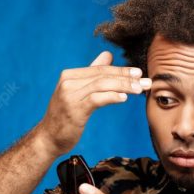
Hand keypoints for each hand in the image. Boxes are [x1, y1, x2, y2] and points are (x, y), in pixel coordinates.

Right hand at [35, 51, 150, 156]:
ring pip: (102, 85)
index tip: (138, 73)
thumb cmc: (65, 117)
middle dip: (126, 77)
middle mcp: (68, 82)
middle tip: (145, 80)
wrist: (48, 139)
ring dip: (124, 86)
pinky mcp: (74, 109)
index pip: (100, 69)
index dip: (121, 70)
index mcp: (70, 75)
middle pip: (103, 75)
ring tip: (139, 89)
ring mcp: (70, 95)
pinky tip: (124, 98)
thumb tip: (107, 55)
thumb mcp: (77, 92)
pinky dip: (111, 96)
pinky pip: (96, 99)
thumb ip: (92, 73)